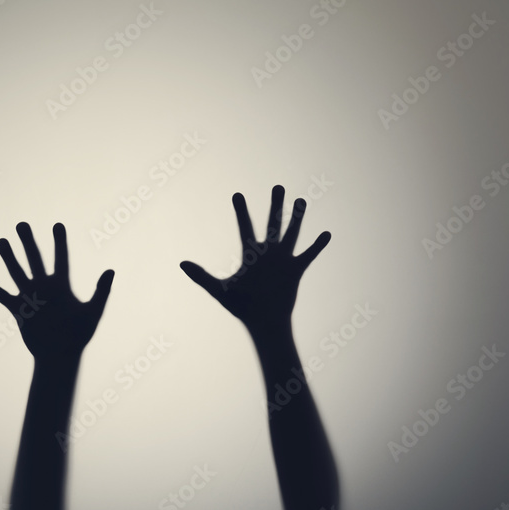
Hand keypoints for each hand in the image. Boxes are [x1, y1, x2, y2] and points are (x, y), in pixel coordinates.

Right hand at [0, 222, 114, 362]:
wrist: (60, 355)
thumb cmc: (80, 334)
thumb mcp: (93, 311)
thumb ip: (102, 290)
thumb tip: (111, 270)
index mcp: (62, 285)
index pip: (60, 258)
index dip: (59, 242)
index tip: (57, 225)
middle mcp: (44, 288)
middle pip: (35, 260)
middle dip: (28, 242)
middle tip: (21, 224)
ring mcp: (30, 298)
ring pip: (17, 273)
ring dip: (9, 258)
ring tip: (1, 241)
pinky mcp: (18, 311)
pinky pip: (3, 297)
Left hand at [180, 185, 330, 332]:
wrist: (263, 322)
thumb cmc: (241, 306)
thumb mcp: (219, 290)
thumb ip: (201, 276)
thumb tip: (181, 263)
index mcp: (250, 253)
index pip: (245, 226)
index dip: (241, 210)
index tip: (237, 194)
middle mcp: (268, 252)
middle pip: (272, 223)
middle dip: (275, 205)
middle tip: (278, 186)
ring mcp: (283, 260)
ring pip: (291, 234)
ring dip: (297, 218)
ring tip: (301, 201)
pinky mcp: (295, 270)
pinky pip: (308, 255)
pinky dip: (318, 245)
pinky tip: (327, 233)